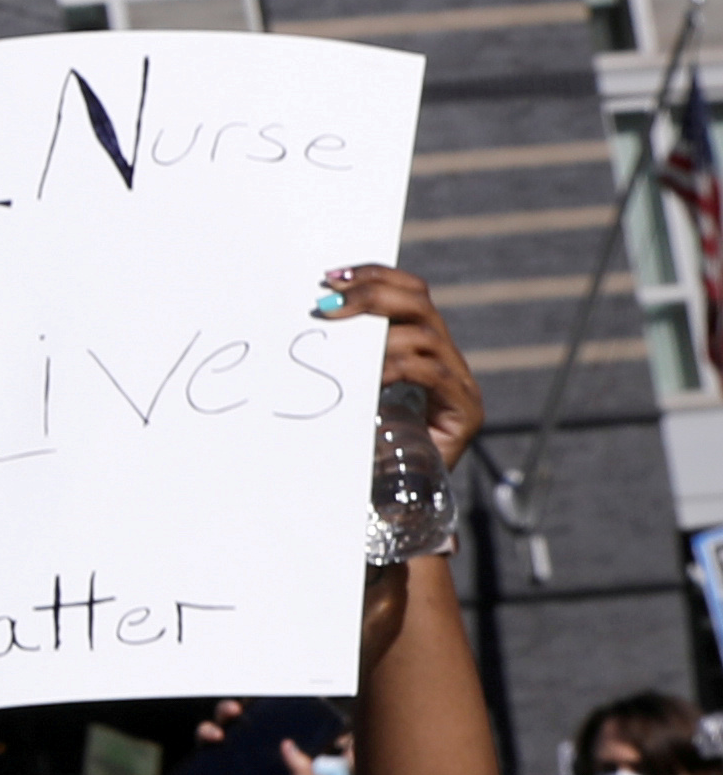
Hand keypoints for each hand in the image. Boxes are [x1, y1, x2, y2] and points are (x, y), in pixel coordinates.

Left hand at [324, 262, 482, 487]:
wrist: (396, 498)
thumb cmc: (366, 442)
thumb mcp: (354, 388)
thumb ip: (346, 355)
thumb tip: (310, 314)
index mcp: (422, 346)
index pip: (410, 292)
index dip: (374, 276)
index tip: (331, 276)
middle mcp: (446, 359)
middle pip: (419, 303)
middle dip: (372, 294)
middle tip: (328, 302)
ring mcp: (461, 384)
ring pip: (425, 335)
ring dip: (378, 335)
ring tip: (339, 342)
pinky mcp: (466, 412)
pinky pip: (434, 374)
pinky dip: (398, 368)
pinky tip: (369, 377)